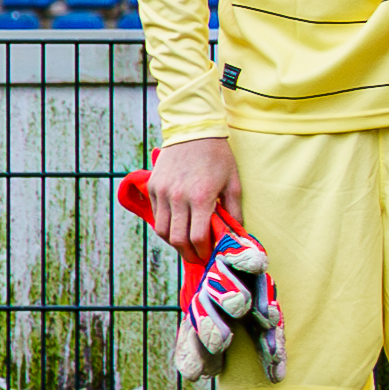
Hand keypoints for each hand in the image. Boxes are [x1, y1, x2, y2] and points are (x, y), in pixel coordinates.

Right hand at [140, 134, 240, 260]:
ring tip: (186, 245)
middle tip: (197, 258)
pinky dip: (165, 226)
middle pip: (178, 239)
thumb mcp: (233, 183)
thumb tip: (236, 234)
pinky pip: (157, 215)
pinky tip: (177, 227)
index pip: (198, 237)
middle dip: (188, 253)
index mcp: (200, 198)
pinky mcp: (153, 188)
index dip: (203, 251)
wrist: (193, 131)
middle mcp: (178, 198)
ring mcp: (162, 193)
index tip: (209, 256)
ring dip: (174, 242)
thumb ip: (234, 211)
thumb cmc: (218, 157)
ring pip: (163, 231)